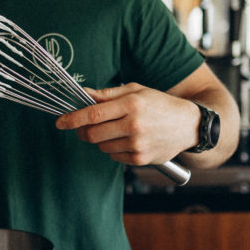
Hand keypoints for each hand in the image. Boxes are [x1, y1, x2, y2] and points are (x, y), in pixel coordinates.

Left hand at [55, 82, 197, 166]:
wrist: (189, 125)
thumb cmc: (160, 104)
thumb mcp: (136, 90)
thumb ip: (108, 94)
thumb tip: (84, 94)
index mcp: (132, 104)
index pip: (93, 114)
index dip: (72, 119)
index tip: (60, 122)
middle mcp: (135, 125)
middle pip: (92, 134)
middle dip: (82, 131)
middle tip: (83, 127)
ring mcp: (138, 145)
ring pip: (101, 146)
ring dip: (100, 140)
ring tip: (115, 130)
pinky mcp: (141, 159)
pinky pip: (114, 157)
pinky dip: (113, 149)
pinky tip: (125, 140)